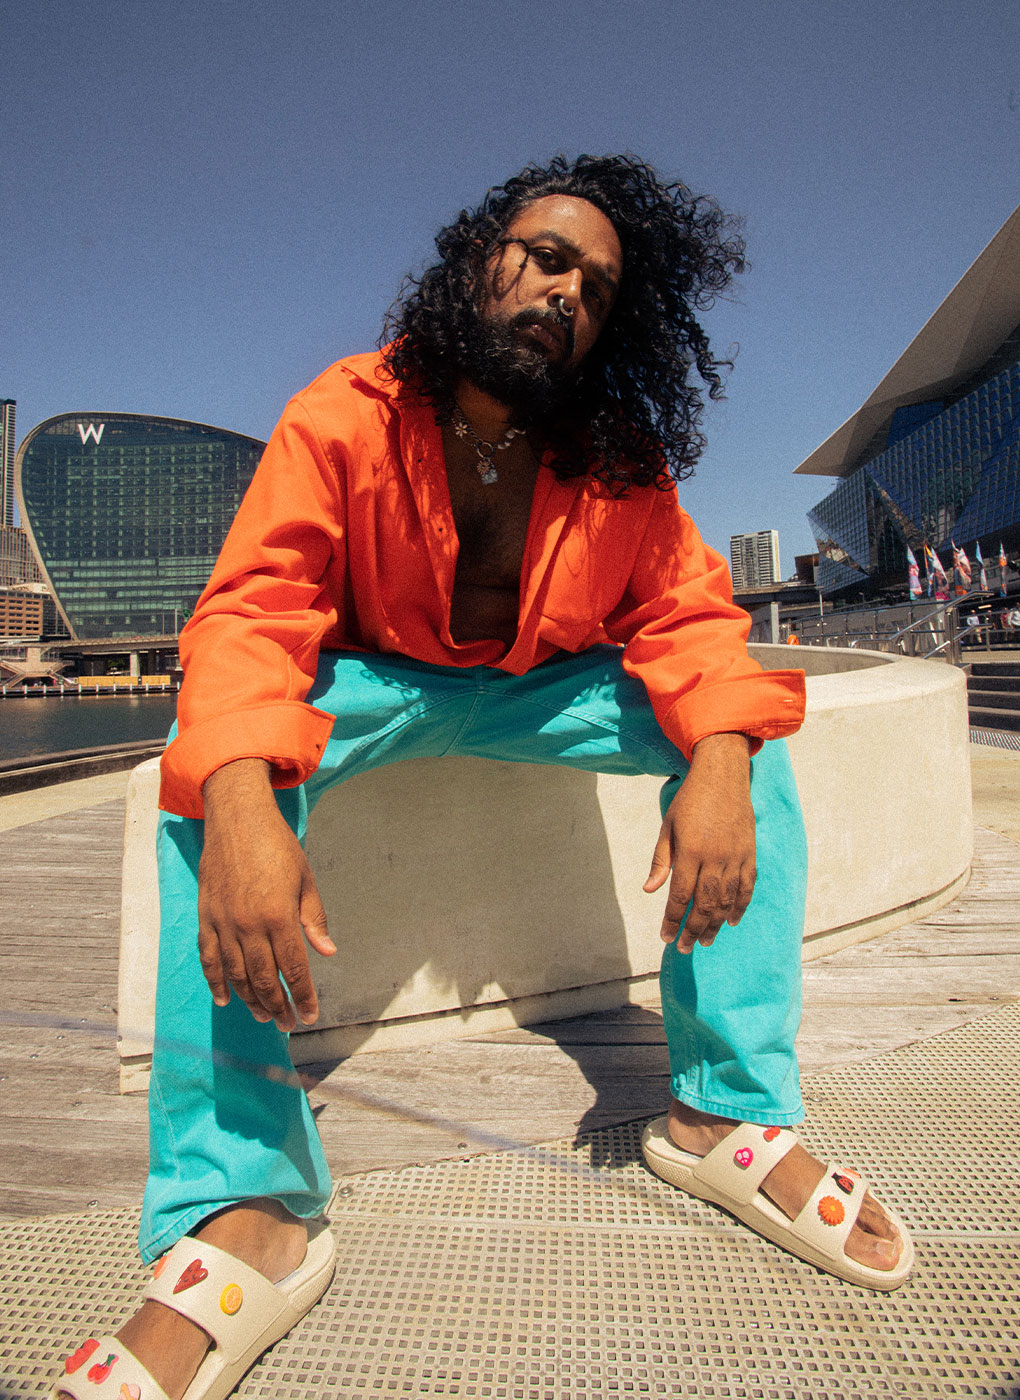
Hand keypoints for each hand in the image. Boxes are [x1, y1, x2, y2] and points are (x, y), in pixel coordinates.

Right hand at [197, 759, 335, 1028]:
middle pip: (264, 979)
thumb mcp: (306, 880)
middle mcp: (249, 924)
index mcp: (280, 915)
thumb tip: (327, 952)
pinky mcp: (206, 917)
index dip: (303, 996)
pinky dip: (216, 982)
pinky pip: (209, 958)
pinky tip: (226, 999)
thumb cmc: (277, 845)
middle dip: (277, 1006)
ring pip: (236, 974)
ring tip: (263, 1015)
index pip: (294, 968)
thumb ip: (314, 919)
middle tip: (286, 1024)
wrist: (237, 818)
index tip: (310, 1015)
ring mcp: (224, 922)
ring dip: (250, 1000)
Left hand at [643, 733, 755, 953]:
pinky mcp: (750, 854)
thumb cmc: (690, 800)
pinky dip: (740, 907)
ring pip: (726, 901)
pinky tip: (732, 921)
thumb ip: (660, 861)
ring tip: (705, 940)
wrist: (723, 775)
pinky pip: (747, 887)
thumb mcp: (667, 827)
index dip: (672, 920)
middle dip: (693, 929)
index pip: (679, 896)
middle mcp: (714, 858)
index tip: (666, 937)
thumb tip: (649, 890)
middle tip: (685, 947)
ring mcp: (735, 857)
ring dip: (715, 924)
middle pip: (704, 905)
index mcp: (690, 852)